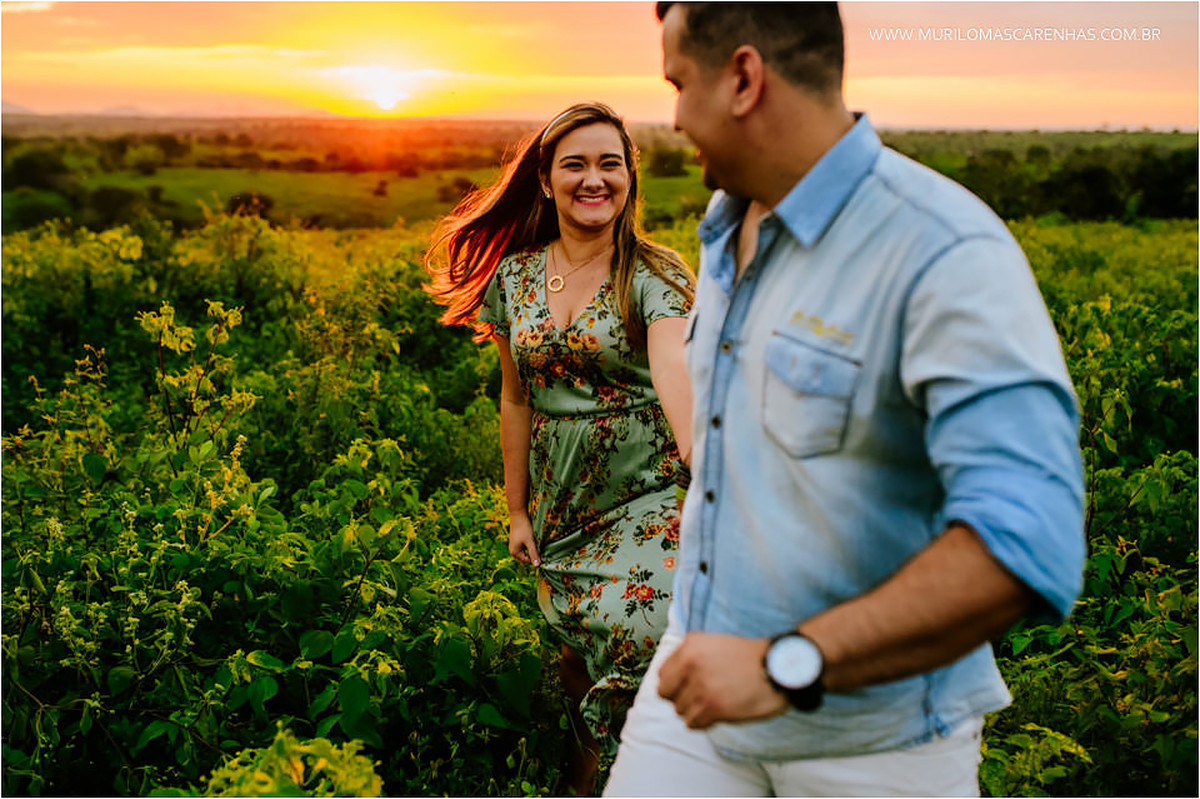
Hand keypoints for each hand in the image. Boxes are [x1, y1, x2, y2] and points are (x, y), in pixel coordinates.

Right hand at [508, 515, 539, 566]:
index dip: (536, 558)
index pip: (528, 561)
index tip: (544, 553)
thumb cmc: (524, 528)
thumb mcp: (530, 542)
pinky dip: (530, 544)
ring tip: (536, 541)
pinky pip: (525, 546)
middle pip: (527, 556)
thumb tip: (537, 566)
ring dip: (533, 548)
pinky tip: (533, 538)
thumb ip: (533, 554)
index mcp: (514, 553)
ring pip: (527, 551)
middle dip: (534, 553)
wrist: (518, 514)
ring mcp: (515, 545)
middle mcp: (513, 551)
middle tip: (540, 545)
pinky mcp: (517, 541)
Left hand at [657, 632, 786, 728]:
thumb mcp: (715, 643)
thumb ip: (691, 656)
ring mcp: (701, 685)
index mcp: (690, 645)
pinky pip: (693, 723)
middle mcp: (691, 663)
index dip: (675, 683)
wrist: (778, 667)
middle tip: (699, 697)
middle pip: (665, 693)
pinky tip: (720, 712)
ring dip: (696, 711)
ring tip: (717, 701)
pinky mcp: (712, 706)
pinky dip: (705, 722)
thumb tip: (672, 679)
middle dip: (680, 698)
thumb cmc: (751, 657)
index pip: (662, 674)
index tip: (687, 687)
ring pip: (679, 710)